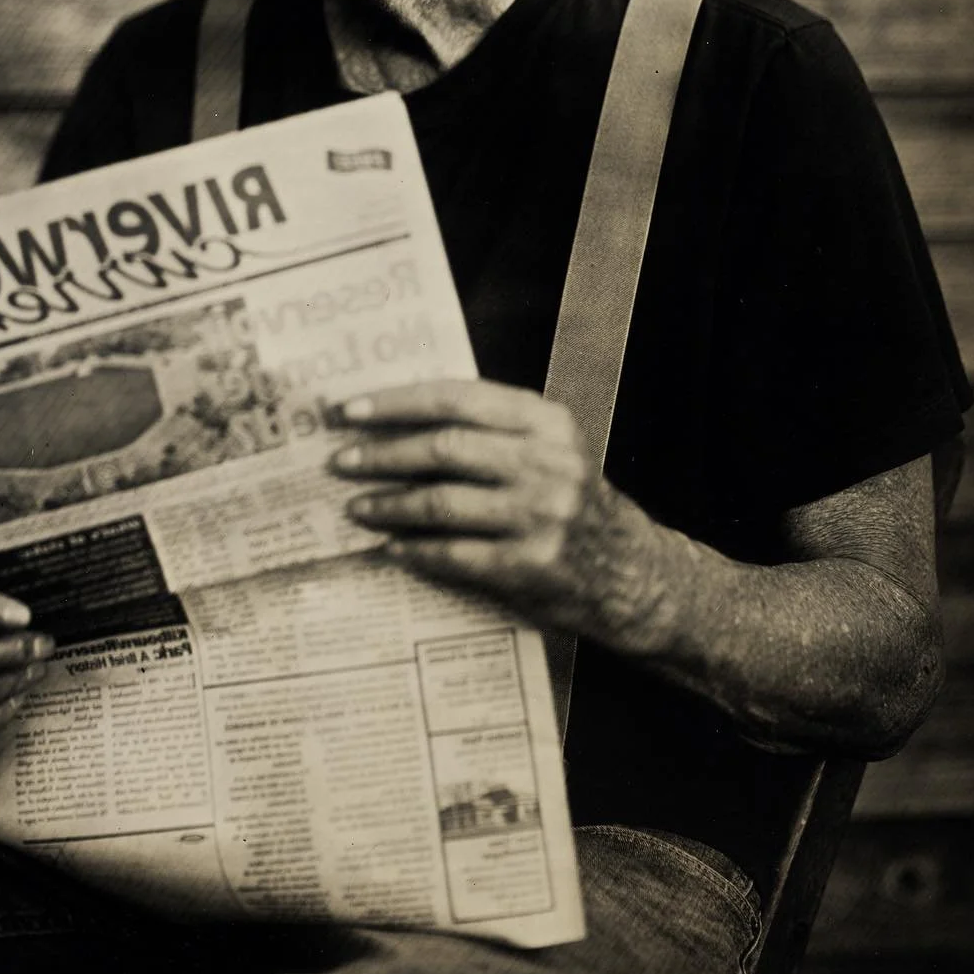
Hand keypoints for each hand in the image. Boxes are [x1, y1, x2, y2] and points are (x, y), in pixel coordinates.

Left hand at [331, 378, 667, 649]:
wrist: (633, 575)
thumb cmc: (574, 504)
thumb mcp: (550, 451)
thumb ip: (492, 431)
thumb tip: (399, 422)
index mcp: (547, 422)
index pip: (457, 398)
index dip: (396, 402)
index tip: (348, 409)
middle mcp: (548, 463)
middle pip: (443, 448)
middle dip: (382, 453)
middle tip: (340, 461)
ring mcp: (541, 515)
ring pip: (442, 501)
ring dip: (389, 505)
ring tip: (357, 508)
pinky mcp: (529, 565)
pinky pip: (454, 553)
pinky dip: (415, 550)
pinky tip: (392, 549)